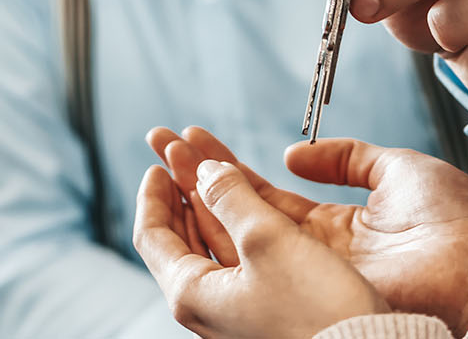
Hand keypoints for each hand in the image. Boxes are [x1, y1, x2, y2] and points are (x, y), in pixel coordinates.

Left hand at [133, 160, 386, 338]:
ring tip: (208, 166)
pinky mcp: (266, 306)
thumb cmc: (317, 311)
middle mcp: (208, 305)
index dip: (152, 194)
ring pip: (210, 244)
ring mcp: (236, 308)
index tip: (158, 164)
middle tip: (180, 156)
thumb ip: (231, 197)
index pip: (151, 236)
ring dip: (208, 201)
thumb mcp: (267, 239)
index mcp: (192, 294)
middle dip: (180, 191)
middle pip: (178, 238)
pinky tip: (245, 201)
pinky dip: (236, 222)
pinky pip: (239, 255)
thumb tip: (206, 170)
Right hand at [147, 127, 467, 335]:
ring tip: (164, 157)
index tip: (198, 140)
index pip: (272, 196)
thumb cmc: (460, 226)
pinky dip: (217, 221)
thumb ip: (347, 158)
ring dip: (197, 192)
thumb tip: (294, 153)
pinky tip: (189, 192)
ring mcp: (310, 273)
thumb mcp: (399, 170)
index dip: (232, 168)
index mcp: (344, 228)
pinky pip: (254, 254)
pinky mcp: (308, 287)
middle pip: (244, 211)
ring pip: (240, 231)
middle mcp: (317, 254)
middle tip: (163, 142)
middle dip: (200, 174)